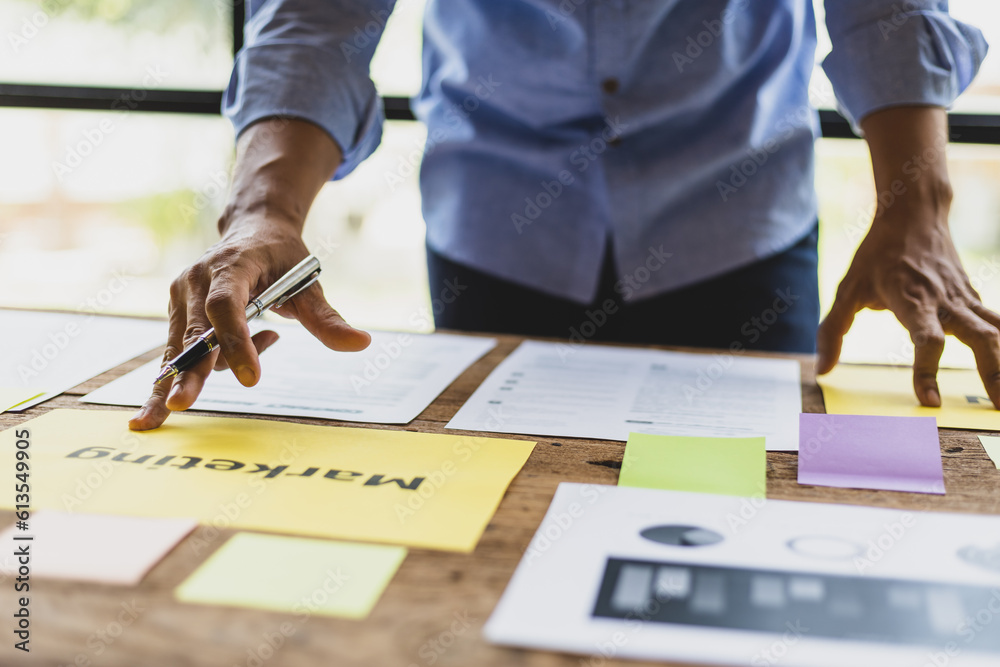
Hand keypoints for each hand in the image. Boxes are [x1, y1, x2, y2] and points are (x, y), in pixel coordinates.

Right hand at [128, 117, 369, 429]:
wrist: (252, 230)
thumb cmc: (283, 258)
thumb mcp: (309, 282)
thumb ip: (327, 318)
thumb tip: (363, 344)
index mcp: (232, 265)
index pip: (226, 305)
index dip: (236, 341)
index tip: (251, 378)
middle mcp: (197, 279)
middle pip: (195, 331)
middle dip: (190, 370)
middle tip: (183, 404)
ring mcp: (182, 296)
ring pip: (183, 347)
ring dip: (181, 380)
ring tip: (162, 417)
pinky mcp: (178, 313)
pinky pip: (177, 351)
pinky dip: (167, 381)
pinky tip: (150, 415)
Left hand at [816, 203, 999, 408]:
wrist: (914, 214)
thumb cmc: (877, 254)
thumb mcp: (846, 289)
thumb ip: (832, 331)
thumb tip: (822, 370)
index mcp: (913, 300)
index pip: (927, 340)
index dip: (929, 372)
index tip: (930, 402)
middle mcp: (945, 301)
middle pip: (981, 339)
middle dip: (993, 374)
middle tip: (998, 407)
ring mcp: (965, 298)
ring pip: (997, 332)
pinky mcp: (974, 297)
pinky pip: (998, 323)